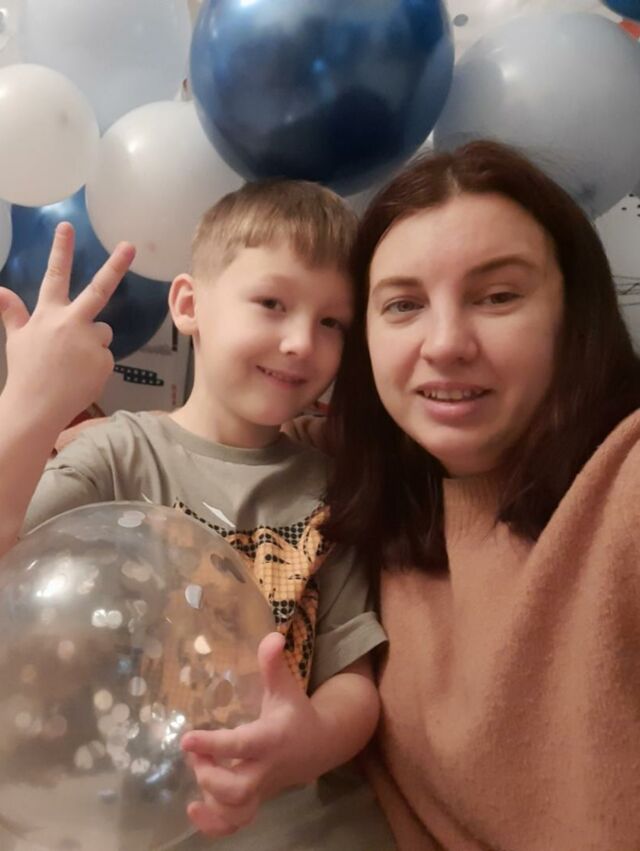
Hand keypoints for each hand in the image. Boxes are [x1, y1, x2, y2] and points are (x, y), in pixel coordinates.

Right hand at [0, 222, 134, 432]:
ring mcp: (90, 341)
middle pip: (99, 289)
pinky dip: (97, 365)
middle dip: (116, 265)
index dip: (61, 250)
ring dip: (94, 343)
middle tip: (130, 246)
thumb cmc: (26, 372)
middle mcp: (72, 322)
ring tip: (73, 364)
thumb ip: (13, 313)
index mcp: (49, 314)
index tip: (67, 226)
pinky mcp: (105, 360)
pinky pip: (106, 357)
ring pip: (102, 332)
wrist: (37, 407)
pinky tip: (81, 377)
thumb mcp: (16, 339)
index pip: (55, 275)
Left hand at [181, 632, 321, 837]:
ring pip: (237, 810)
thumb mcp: (286, 686)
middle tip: (194, 752)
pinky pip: (236, 823)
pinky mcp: (257, 801)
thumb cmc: (296, 712)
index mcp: (271, 738)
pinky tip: (194, 810)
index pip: (240, 746)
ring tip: (198, 769)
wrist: (320, 746)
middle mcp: (267, 769)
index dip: (213, 744)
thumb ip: (274, 663)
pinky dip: (214, 824)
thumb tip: (272, 634)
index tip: (186, 738)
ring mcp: (262, 789)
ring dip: (210, 797)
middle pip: (237, 788)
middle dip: (208, 774)